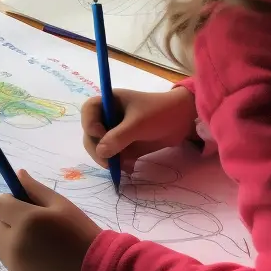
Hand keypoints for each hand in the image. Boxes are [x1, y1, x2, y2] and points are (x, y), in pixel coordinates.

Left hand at [0, 170, 100, 270]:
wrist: (95, 269)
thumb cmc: (79, 231)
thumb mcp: (60, 203)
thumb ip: (35, 188)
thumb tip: (17, 174)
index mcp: (26, 220)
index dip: (9, 202)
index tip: (24, 205)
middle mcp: (15, 244)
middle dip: (5, 221)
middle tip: (28, 224)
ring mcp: (15, 265)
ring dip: (9, 240)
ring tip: (35, 242)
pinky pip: (8, 262)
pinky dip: (17, 257)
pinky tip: (39, 257)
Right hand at [82, 85, 196, 174]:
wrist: (183, 120)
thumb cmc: (159, 112)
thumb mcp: (138, 123)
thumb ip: (118, 137)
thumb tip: (101, 152)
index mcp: (109, 102)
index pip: (88, 111)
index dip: (89, 123)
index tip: (99, 133)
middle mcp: (109, 117)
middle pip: (91, 134)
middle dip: (97, 149)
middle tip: (108, 163)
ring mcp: (116, 132)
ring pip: (101, 149)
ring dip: (108, 160)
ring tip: (124, 166)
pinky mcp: (125, 145)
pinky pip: (115, 157)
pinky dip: (119, 164)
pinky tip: (130, 168)